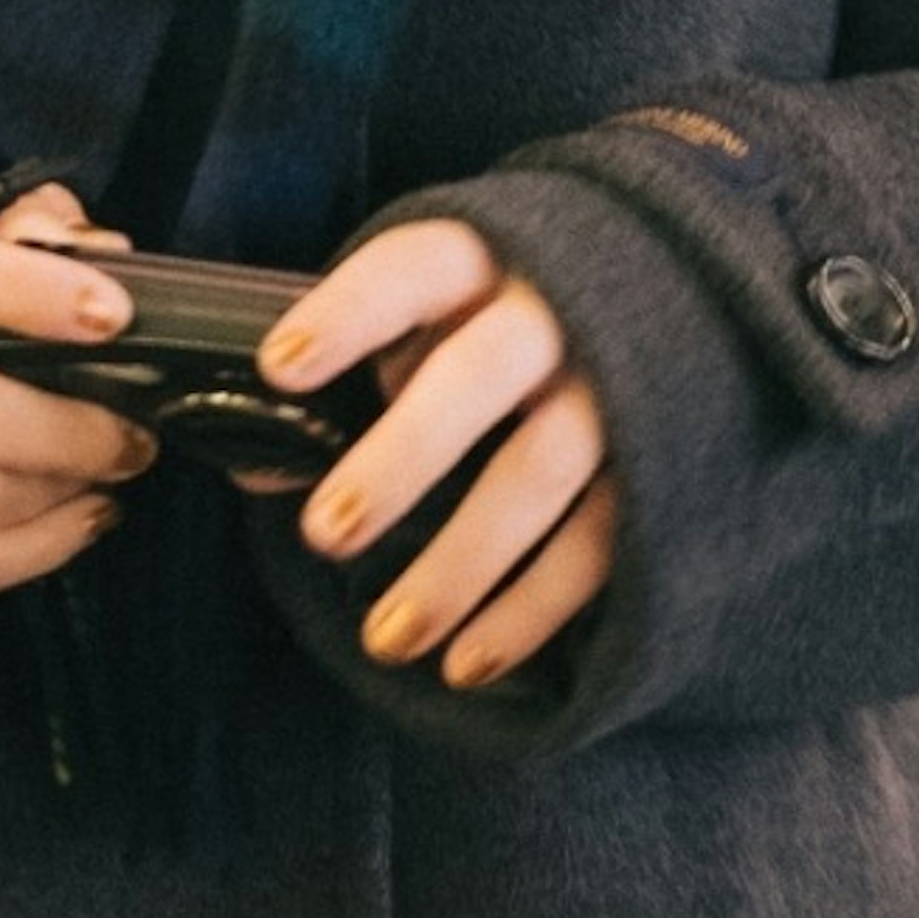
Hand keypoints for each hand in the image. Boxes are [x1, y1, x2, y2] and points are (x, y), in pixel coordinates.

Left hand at [262, 217, 614, 692]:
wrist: (663, 288)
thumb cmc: (495, 305)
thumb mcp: (429, 304)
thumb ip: (352, 365)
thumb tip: (255, 462)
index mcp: (483, 254)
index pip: (409, 271)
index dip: (345, 315)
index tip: (277, 367)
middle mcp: (552, 314)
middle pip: (475, 379)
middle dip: (399, 458)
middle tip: (326, 534)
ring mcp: (611, 390)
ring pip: (536, 475)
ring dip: (458, 565)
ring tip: (385, 638)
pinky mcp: (655, 465)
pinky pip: (596, 543)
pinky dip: (530, 611)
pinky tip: (467, 663)